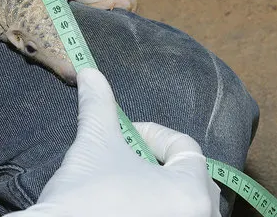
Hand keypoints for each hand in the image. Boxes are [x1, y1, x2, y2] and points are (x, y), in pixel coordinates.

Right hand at [6, 68, 220, 216]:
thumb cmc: (85, 197)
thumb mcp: (94, 145)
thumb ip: (99, 106)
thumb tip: (90, 73)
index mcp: (191, 192)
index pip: (185, 147)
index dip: (152, 133)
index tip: (125, 135)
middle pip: (191, 176)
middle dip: (159, 161)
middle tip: (129, 158)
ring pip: (185, 203)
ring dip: (162, 187)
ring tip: (130, 183)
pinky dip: (160, 209)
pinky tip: (129, 206)